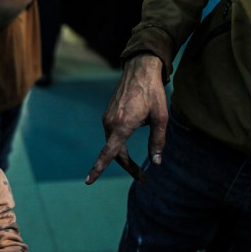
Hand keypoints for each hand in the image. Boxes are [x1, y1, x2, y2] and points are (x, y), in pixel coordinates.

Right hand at [86, 53, 166, 184]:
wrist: (140, 70)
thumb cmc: (153, 93)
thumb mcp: (161, 118)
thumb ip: (158, 141)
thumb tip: (157, 162)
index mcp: (122, 126)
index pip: (109, 153)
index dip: (98, 168)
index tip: (89, 181)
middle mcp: (110, 123)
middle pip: (114, 153)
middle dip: (127, 167)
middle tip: (142, 177)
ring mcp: (107, 119)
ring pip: (113, 145)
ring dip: (123, 157)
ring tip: (138, 166)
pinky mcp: (108, 115)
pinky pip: (112, 135)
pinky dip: (120, 145)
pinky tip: (131, 143)